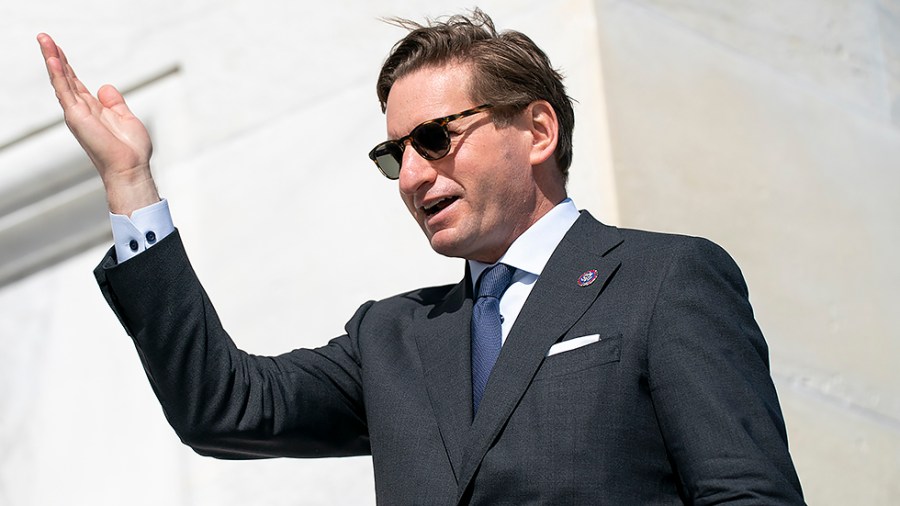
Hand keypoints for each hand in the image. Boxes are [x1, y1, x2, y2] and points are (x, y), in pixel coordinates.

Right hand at [37, 33, 158, 215]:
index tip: (58, 48)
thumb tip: (104, 87)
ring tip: (44, 39)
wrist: (131, 167)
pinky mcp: (76, 116)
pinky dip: (58, 74)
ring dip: (52, 59)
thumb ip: (115, 102)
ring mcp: (76, 113)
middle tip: (44, 37)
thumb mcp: (126, 118)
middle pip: (65, 78)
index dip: (67, 65)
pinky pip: (65, 91)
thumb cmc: (131, 150)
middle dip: (55, 56)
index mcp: (93, 109)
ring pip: (61, 80)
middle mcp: (81, 110)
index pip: (75, 82)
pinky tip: (53, 59)